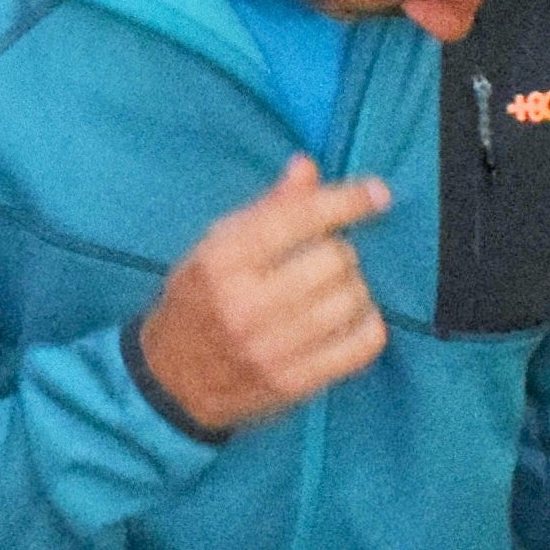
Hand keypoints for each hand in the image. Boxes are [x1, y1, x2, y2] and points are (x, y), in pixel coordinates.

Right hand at [133, 155, 394, 436]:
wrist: (171, 378)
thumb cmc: (197, 300)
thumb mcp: (216, 246)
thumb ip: (265, 208)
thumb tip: (307, 167)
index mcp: (223, 260)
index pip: (298, 219)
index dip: (346, 201)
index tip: (377, 193)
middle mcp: (246, 303)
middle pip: (334, 259)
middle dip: (341, 251)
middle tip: (326, 258)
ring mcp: (273, 347)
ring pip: (352, 300)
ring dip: (355, 288)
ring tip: (336, 290)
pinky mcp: (296, 381)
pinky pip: (362, 345)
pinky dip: (368, 325)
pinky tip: (351, 320)